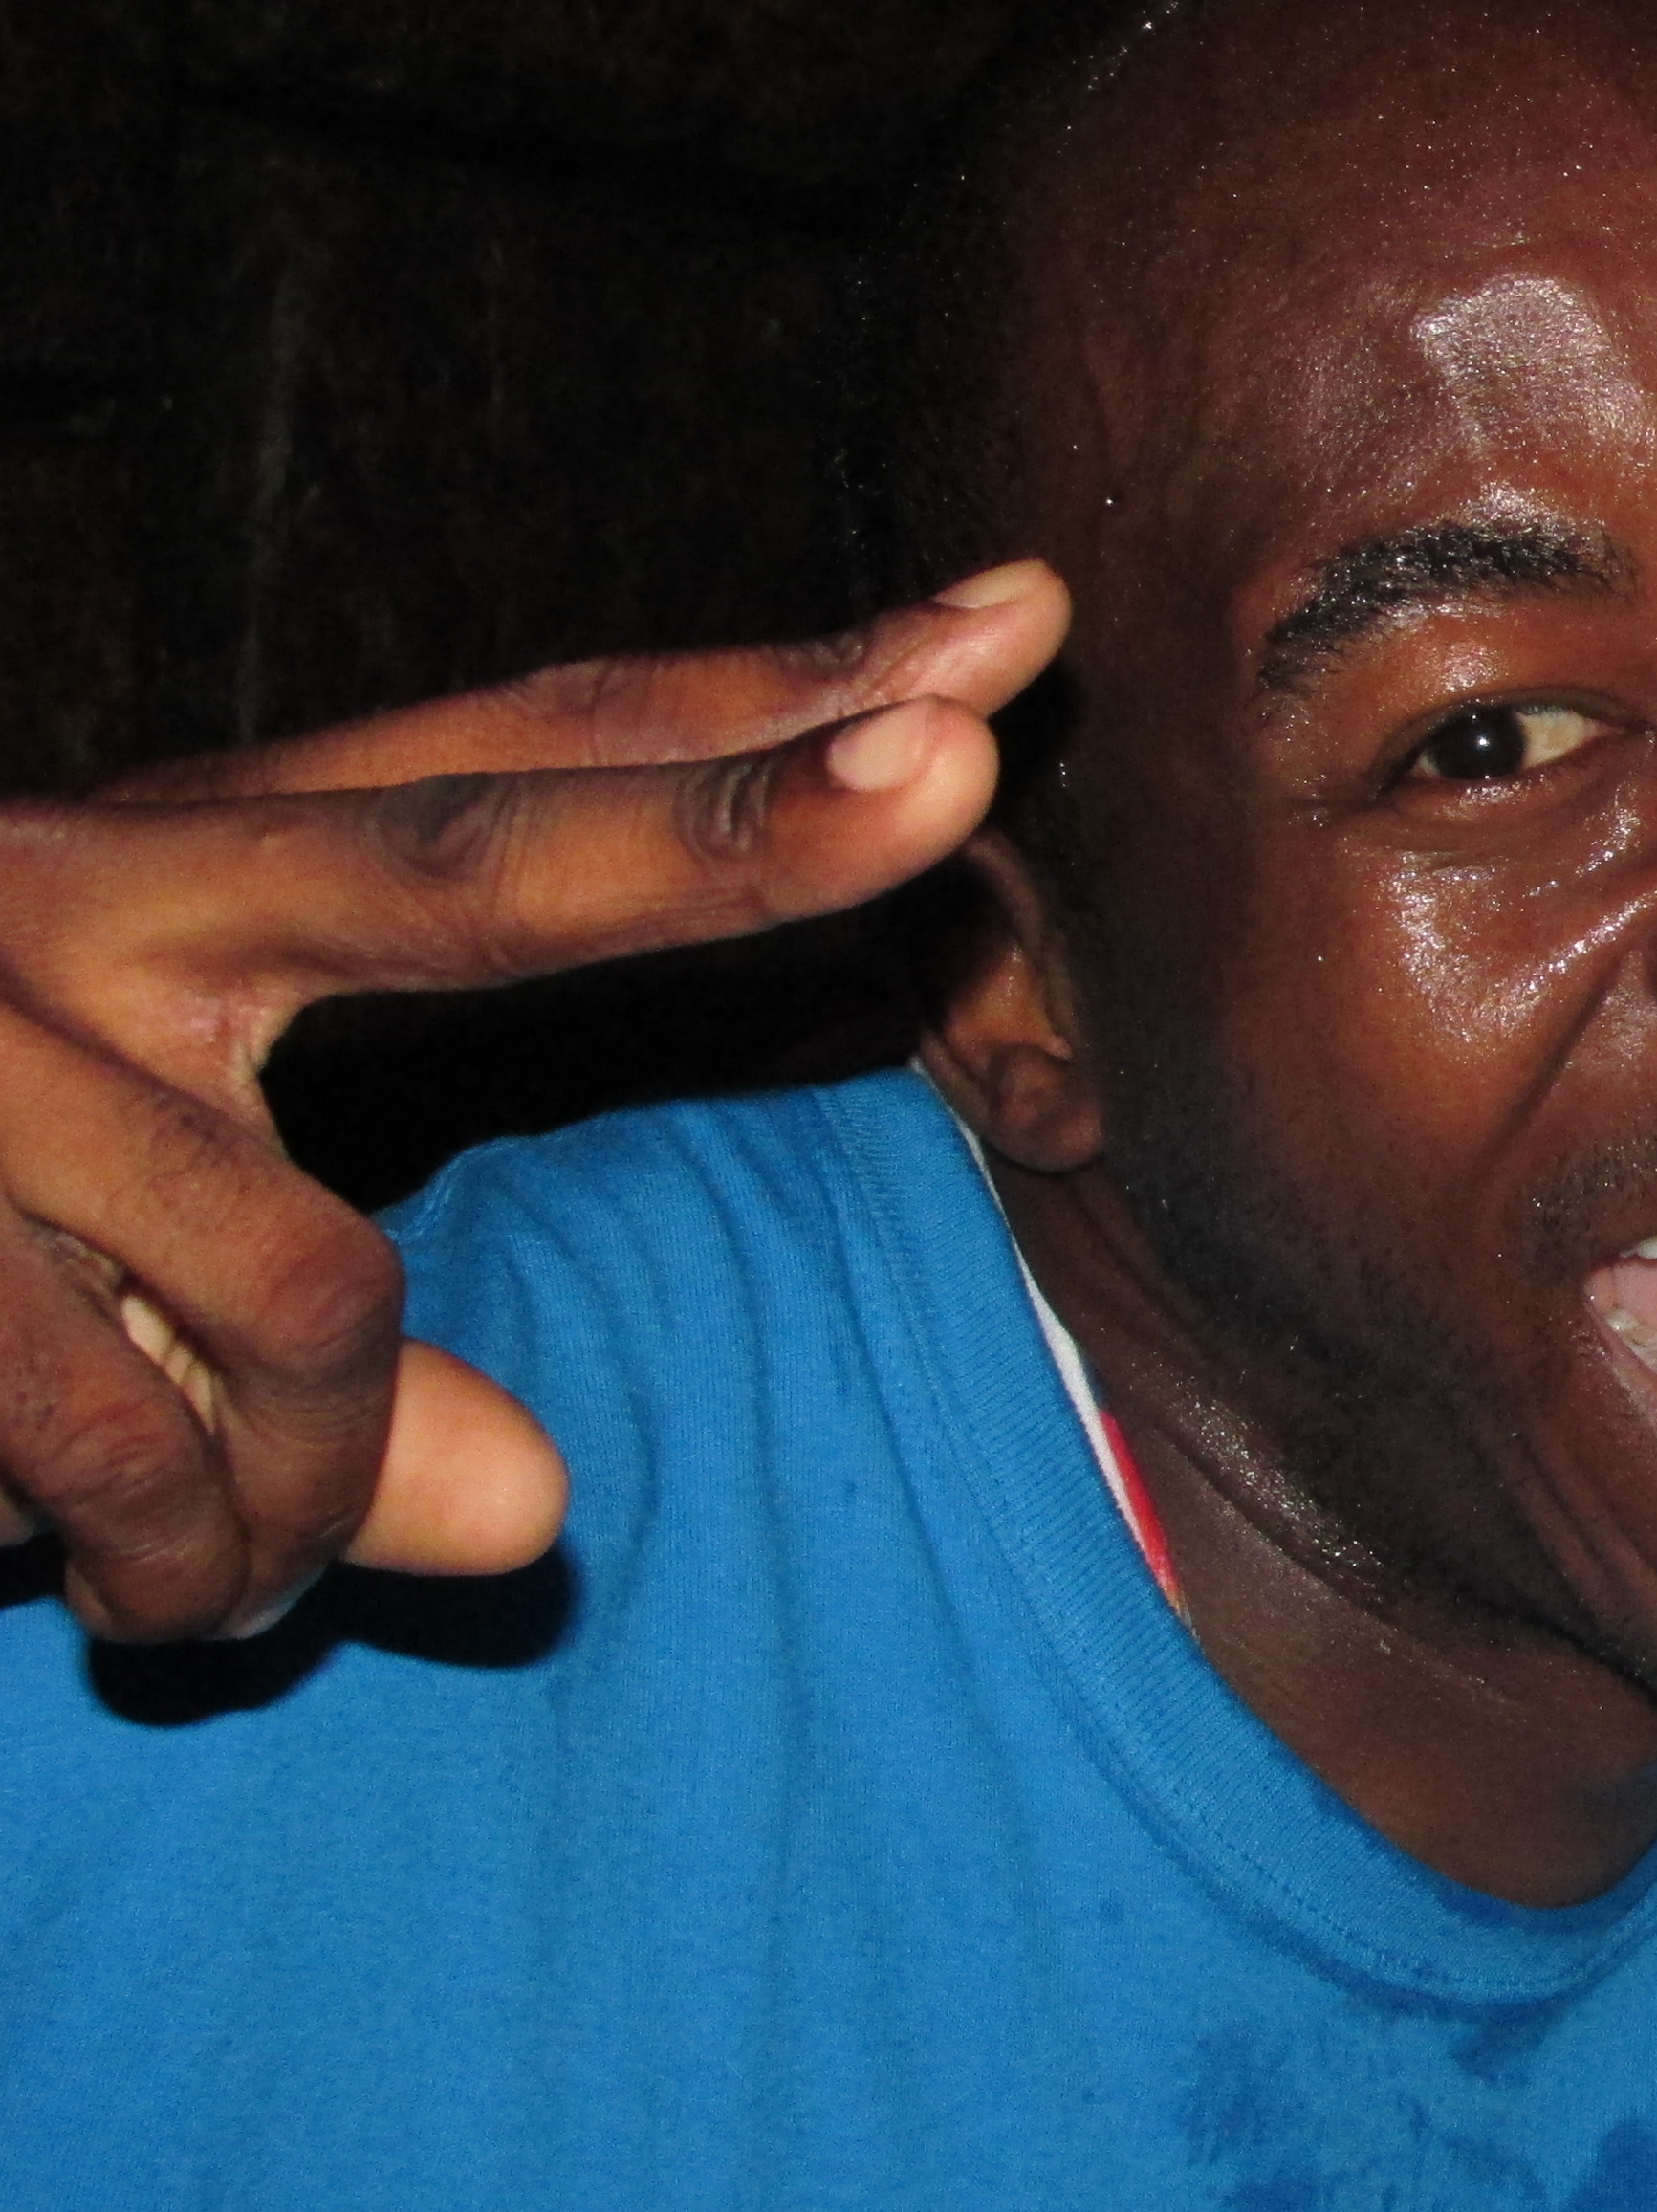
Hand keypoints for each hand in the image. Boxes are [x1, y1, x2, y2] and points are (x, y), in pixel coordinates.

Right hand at [0, 567, 1067, 1638]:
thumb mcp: (105, 1251)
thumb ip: (339, 1351)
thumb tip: (539, 1520)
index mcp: (165, 876)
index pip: (518, 766)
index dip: (763, 710)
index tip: (1009, 629)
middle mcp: (76, 900)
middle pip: (481, 857)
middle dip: (738, 824)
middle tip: (955, 767)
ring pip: (323, 1306)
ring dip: (295, 1498)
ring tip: (205, 1572)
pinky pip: (125, 1446)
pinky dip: (150, 1561)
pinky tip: (83, 1582)